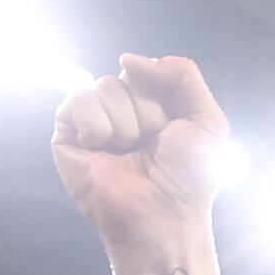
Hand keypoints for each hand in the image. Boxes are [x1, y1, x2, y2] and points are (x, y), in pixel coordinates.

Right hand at [51, 54, 236, 261]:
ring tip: (128, 153)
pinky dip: (97, 126)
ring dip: (126, 124)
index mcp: (153, 104)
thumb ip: (184, 75)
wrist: (161, 215)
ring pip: (105, 86)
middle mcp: (122, 109)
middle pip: (128, 76)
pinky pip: (78, 101)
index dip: (165, 96)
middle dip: (147, 112)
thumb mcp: (207, 119)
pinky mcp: (67, 133)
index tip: (173, 129)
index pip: (149, 70)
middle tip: (150, 147)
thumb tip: (129, 59)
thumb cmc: (187, 176)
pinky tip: (102, 149)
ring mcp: (93, 120)